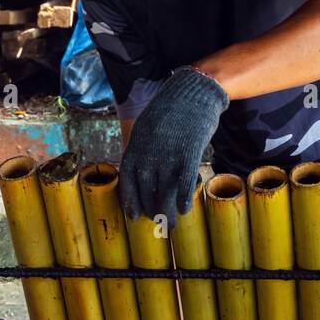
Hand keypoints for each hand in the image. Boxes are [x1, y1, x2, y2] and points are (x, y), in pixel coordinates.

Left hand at [119, 66, 228, 226]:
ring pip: (165, 190)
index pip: (127, 180)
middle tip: (158, 223)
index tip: (134, 217)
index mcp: (135, 146)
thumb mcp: (146, 128)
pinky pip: (184, 180)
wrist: (191, 93)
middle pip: (146, 190)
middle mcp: (148, 152)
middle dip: (152, 210)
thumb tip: (142, 174)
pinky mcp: (188, 152)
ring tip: (173, 226)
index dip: (130, 201)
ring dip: (167, 211)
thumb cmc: (170, 112)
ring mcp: (168, 153)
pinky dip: (183, 197)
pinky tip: (184, 210)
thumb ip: (142, 150)